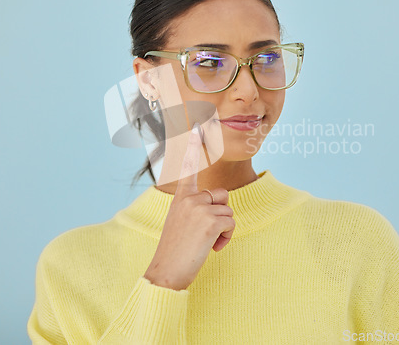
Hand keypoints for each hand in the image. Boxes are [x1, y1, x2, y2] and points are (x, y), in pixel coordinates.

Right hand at [143, 123, 234, 290]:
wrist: (167, 271)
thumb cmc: (176, 250)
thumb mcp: (182, 221)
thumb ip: (196, 208)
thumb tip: (219, 205)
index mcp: (181, 197)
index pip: (189, 168)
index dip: (193, 147)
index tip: (197, 127)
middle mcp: (189, 198)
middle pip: (222, 196)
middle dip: (221, 214)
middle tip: (205, 233)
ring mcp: (198, 208)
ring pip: (228, 211)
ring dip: (224, 228)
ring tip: (207, 242)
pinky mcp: (209, 220)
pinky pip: (231, 223)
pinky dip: (226, 237)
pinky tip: (212, 248)